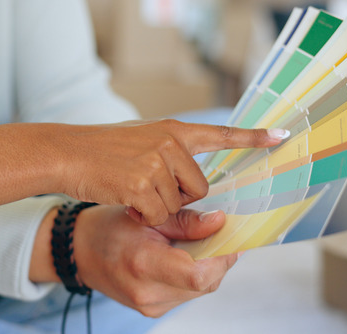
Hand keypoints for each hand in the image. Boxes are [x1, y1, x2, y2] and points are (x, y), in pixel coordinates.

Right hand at [57, 120, 286, 225]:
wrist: (66, 153)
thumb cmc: (101, 151)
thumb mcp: (141, 143)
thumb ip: (170, 157)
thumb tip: (193, 188)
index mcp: (172, 130)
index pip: (219, 133)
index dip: (252, 137)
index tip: (280, 136)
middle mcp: (170, 142)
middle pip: (199, 188)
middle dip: (178, 198)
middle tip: (146, 187)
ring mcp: (156, 161)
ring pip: (177, 205)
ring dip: (156, 208)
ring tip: (130, 190)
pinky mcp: (142, 183)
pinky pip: (159, 215)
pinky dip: (143, 216)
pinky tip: (125, 201)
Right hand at [72, 206, 237, 316]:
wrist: (81, 251)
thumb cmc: (109, 228)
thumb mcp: (146, 214)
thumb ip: (186, 221)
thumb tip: (220, 221)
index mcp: (143, 264)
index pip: (197, 274)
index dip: (222, 256)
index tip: (228, 235)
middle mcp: (148, 292)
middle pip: (205, 283)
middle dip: (219, 257)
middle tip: (217, 233)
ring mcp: (151, 305)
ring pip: (201, 290)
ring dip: (209, 266)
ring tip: (198, 242)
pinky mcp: (154, 309)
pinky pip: (189, 293)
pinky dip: (195, 274)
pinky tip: (185, 256)